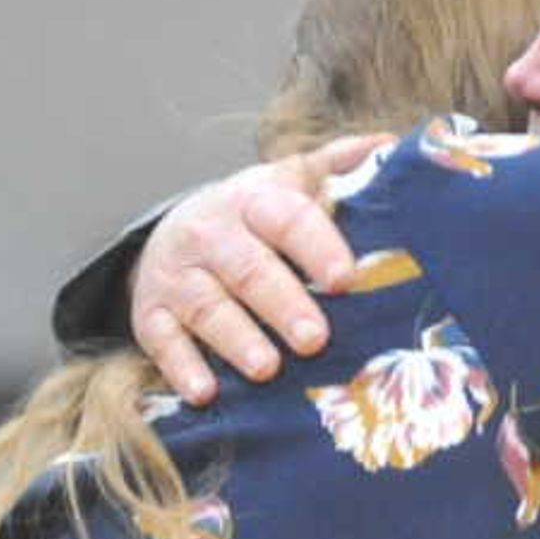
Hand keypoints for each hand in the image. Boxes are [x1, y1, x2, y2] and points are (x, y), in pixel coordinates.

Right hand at [131, 136, 386, 400]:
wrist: (175, 231)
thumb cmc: (253, 215)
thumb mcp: (287, 182)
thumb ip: (335, 167)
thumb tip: (389, 146)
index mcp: (252, 200)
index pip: (286, 219)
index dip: (316, 246)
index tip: (345, 277)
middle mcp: (210, 234)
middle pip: (248, 269)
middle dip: (282, 304)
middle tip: (315, 338)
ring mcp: (177, 275)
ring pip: (206, 306)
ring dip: (236, 339)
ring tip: (267, 369)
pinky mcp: (150, 313)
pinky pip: (161, 341)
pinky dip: (181, 367)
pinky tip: (205, 392)